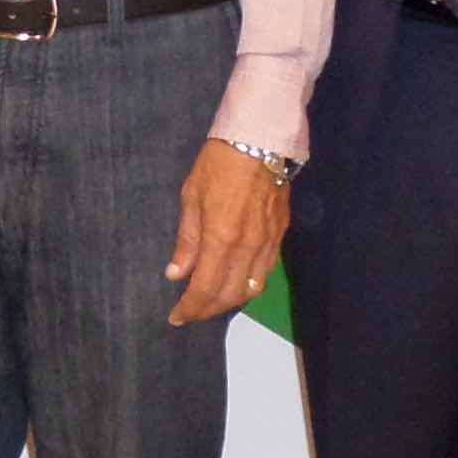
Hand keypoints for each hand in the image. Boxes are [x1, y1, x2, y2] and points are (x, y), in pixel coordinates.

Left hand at [164, 139, 288, 326]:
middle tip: (191, 311)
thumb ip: (187, 240)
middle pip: (230, 295)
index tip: (176, 317)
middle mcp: (248, 247)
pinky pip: (266, 271)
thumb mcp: (191, 198)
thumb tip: (175, 274)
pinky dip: (249, 283)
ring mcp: (268, 242)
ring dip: (230, 300)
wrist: (259, 140)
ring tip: (212, 300)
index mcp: (221, 238)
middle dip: (208, 309)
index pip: (205, 288)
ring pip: (252, 288)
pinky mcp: (281, 234)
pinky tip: (237, 280)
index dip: (190, 308)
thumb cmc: (218, 163)